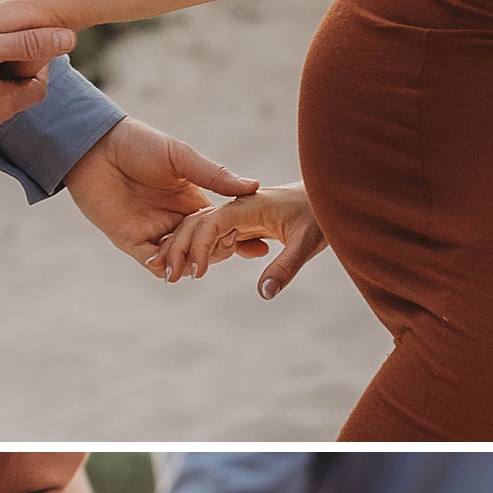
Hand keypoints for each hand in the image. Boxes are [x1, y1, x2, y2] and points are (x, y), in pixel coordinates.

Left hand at [64, 118, 259, 274]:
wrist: (95, 146)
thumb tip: (254, 186)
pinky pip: (151, 261)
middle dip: (217, 254)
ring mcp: (153, 231)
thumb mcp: (181, 157)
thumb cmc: (138, 143)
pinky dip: (162, 268)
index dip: (239, 237)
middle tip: (230, 252)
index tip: (260, 245)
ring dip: (190, 265)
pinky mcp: (130, 240)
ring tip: (201, 267)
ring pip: (179, 260)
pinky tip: (173, 269)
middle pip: (203, 248)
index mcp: (191, 200)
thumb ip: (214, 175)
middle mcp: (175, 219)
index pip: (220, 227)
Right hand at [148, 182, 325, 296]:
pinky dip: (196, 251)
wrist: (325, 198)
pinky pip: (210, 235)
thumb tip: (264, 294)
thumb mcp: (307, 243)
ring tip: (168, 275)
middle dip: (179, 248)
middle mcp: (236, 207)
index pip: (212, 222)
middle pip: (197, 224)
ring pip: (199, 229)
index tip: (195, 274)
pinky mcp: (238, 223)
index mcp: (248, 206)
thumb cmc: (319, 216)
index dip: (200, 247)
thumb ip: (285, 268)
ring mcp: (235, 215)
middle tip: (166, 277)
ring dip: (183, 249)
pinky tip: (187, 269)